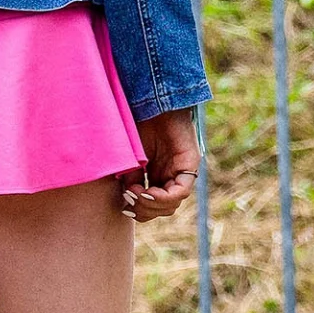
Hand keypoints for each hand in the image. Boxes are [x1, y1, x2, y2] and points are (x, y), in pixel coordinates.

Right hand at [121, 108, 199, 222]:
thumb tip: (126, 203)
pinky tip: (147, 191)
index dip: (138, 210)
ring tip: (135, 193)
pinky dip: (163, 197)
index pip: (153, 207)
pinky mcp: (190, 163)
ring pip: (172, 204)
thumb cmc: (139, 125)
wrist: (150, 102)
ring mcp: (182, 171)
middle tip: (128, 198)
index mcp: (158, 176)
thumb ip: (130, 180)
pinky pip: (181, 191)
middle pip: (163, 210)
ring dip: (150, 204)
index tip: (123, 203)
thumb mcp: (130, 160)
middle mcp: (171, 177)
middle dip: (143, 210)